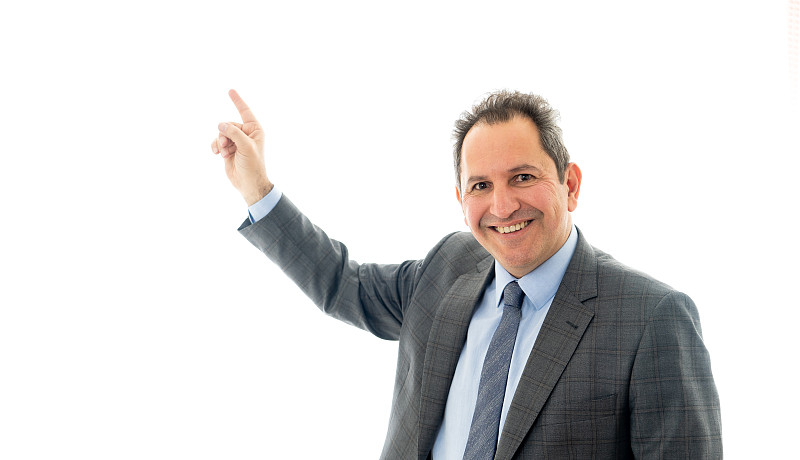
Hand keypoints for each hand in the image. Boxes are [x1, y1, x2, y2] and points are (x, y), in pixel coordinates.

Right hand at [211, 89, 272, 205]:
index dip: (237, 101)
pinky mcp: (228, 149)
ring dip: (220, 142)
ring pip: (221, 133)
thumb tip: (220, 124)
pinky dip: (216, 146)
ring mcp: (236, 142)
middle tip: (227, 146)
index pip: (245, 112)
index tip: (230, 90)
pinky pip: (217, 141)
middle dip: (225, 134)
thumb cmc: (252, 165)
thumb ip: (233, 133)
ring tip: (224, 152)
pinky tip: (217, 154)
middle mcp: (245, 134)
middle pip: (228, 124)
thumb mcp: (246, 147)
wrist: (247, 184)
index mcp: (255, 130)